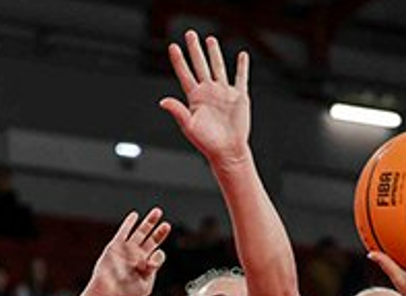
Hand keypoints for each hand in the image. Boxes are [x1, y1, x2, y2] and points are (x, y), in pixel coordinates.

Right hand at [83, 208, 171, 295]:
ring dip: (149, 222)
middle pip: (152, 240)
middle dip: (159, 231)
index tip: (154, 261)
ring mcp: (127, 250)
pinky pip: (123, 232)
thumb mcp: (145, 284)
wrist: (107, 294)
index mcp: (146, 266)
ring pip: (140, 232)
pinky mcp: (116, 246)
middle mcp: (138, 256)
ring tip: (158, 212)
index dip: (159, 255)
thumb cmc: (126, 294)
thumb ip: (153, 269)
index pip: (158, 255)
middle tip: (167, 224)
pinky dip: (129, 223)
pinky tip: (135, 215)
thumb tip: (157, 254)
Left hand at [159, 30, 250, 166]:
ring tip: (210, 40)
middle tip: (190, 34)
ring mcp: (223, 93)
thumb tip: (162, 101)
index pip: (184, 74)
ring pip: (218, 67)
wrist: (228, 151)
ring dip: (214, 53)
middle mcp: (208, 92)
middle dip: (195, 49)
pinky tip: (242, 56)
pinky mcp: (239, 97)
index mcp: (195, 98)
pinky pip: (241, 78)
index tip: (172, 47)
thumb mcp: (189, 126)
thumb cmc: (207, 142)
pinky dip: (242, 67)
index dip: (179, 60)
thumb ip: (177, 111)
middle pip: (200, 65)